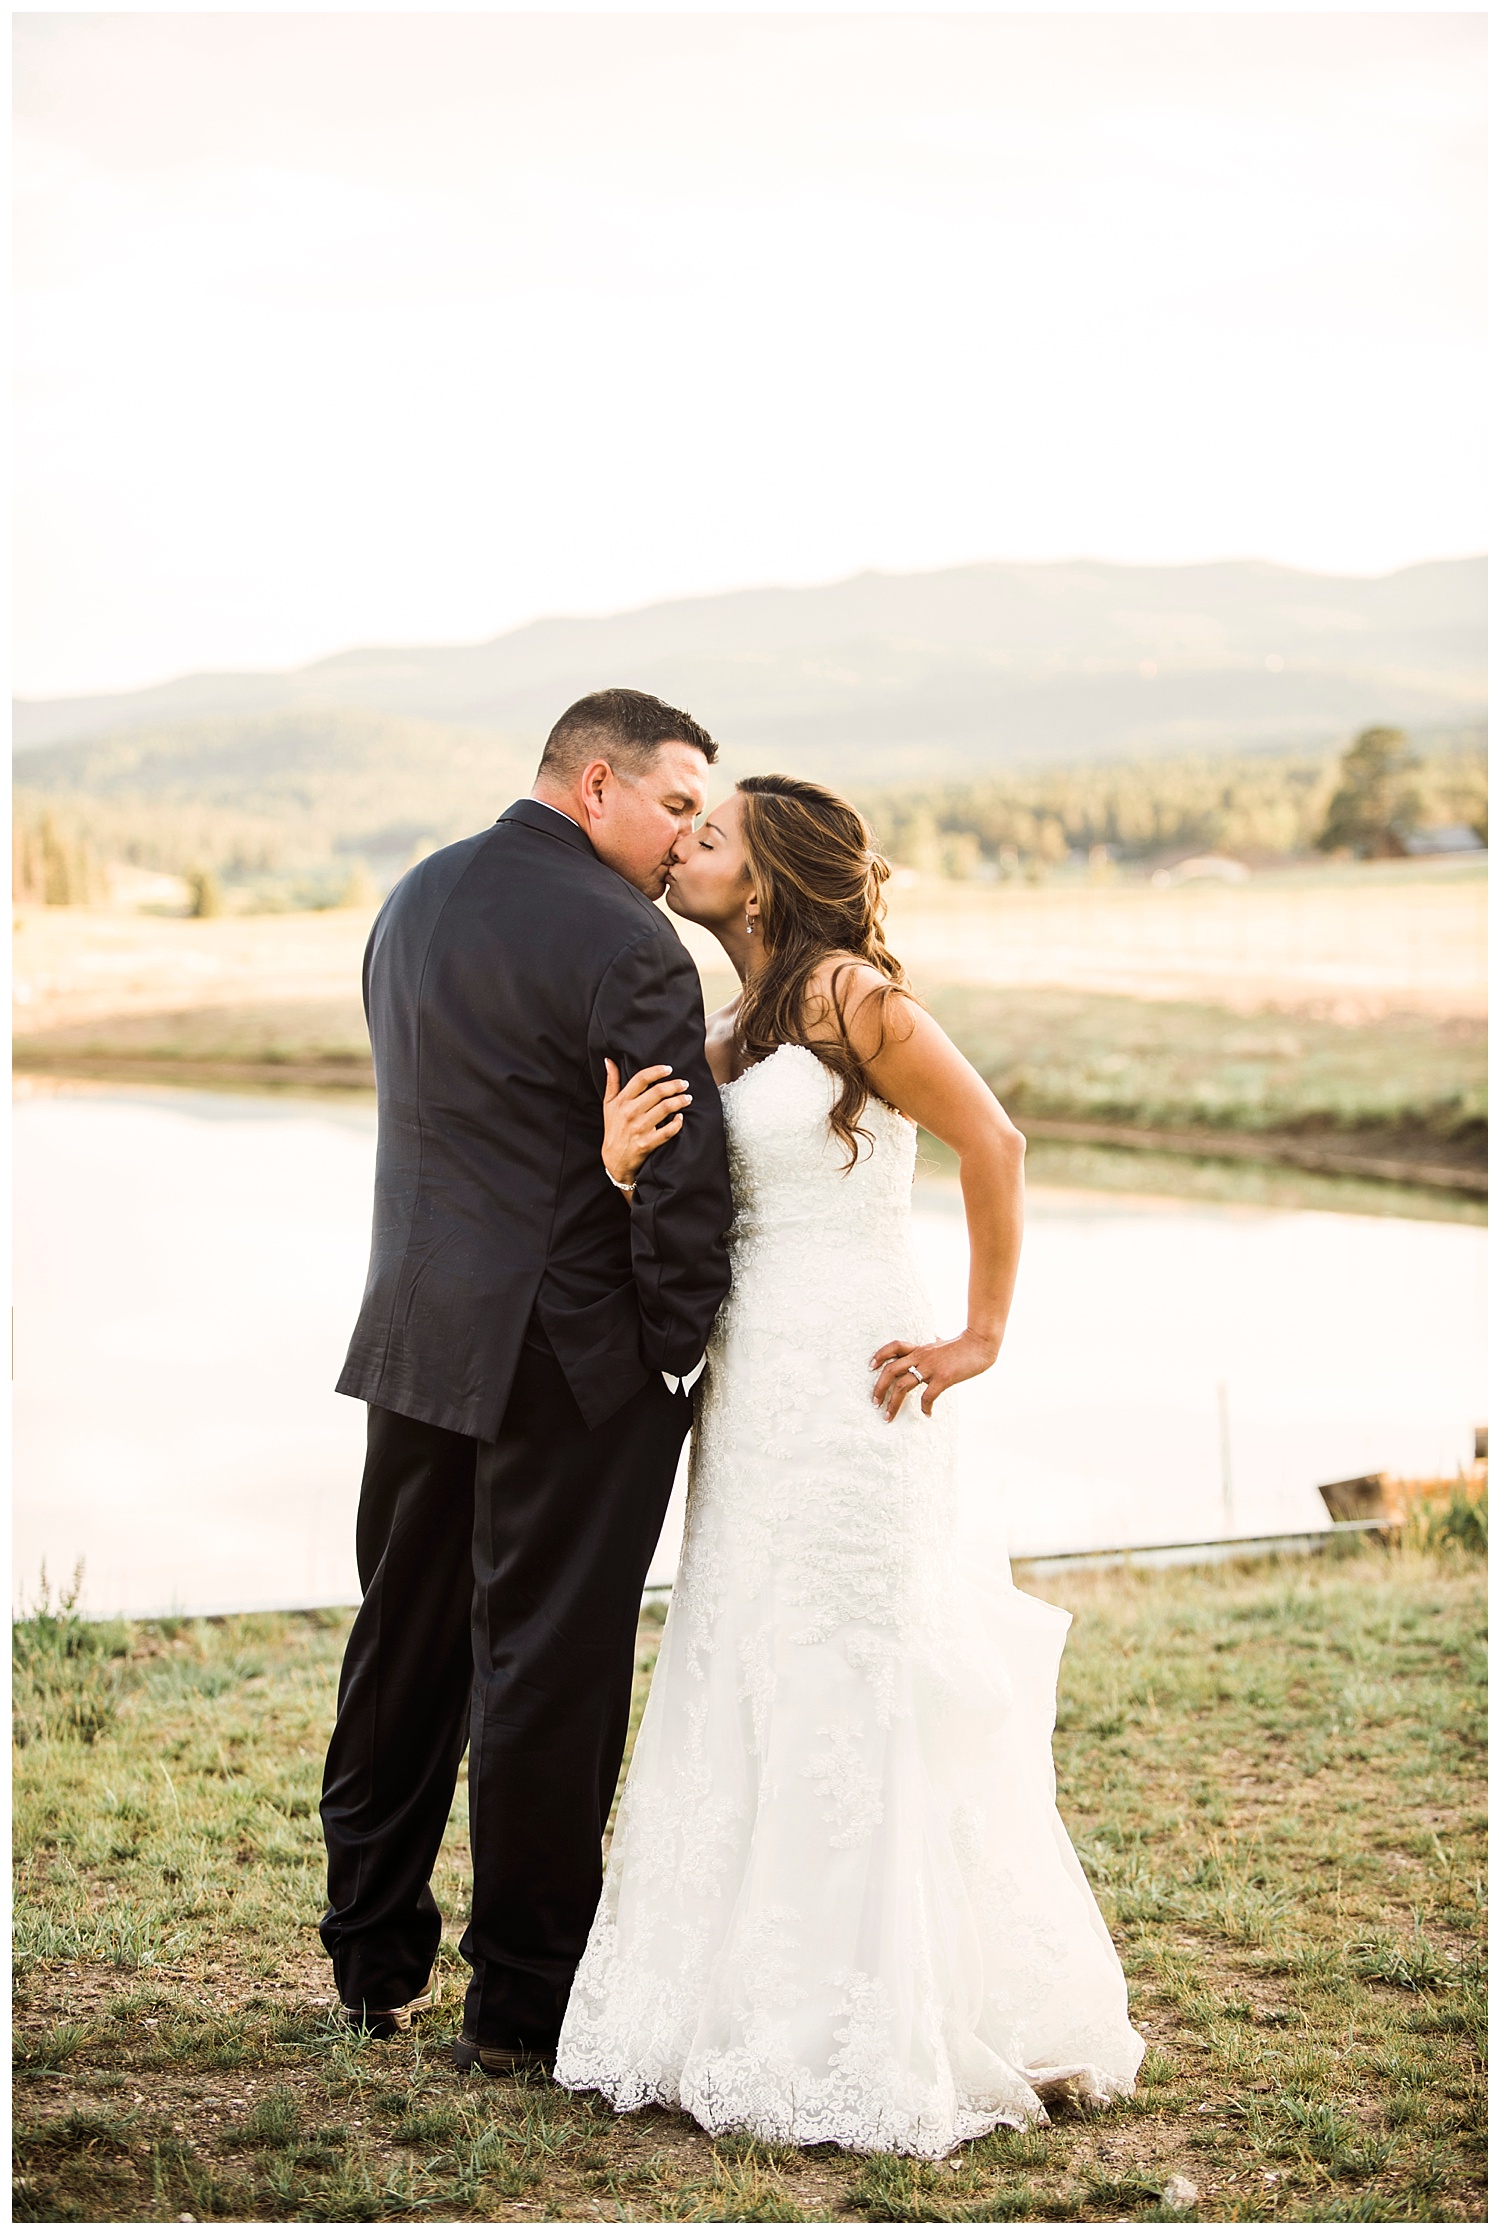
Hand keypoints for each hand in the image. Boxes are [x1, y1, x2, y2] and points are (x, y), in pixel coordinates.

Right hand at [602, 1060, 692, 1187]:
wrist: (614, 1159)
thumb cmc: (613, 1129)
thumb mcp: (609, 1105)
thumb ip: (611, 1082)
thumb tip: (609, 1061)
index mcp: (622, 1101)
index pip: (641, 1079)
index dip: (657, 1071)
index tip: (669, 1069)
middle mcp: (630, 1113)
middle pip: (657, 1092)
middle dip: (674, 1085)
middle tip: (684, 1084)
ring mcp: (639, 1128)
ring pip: (665, 1109)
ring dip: (679, 1101)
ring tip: (687, 1098)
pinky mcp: (647, 1143)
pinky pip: (667, 1131)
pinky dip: (677, 1123)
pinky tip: (681, 1117)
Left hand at [870, 1329, 999, 1420]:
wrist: (980, 1344)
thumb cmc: (963, 1345)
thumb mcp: (943, 1343)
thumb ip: (935, 1343)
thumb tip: (935, 1338)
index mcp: (920, 1349)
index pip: (893, 1347)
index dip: (879, 1356)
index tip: (871, 1368)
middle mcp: (921, 1356)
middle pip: (891, 1370)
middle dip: (879, 1388)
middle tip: (875, 1403)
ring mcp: (931, 1367)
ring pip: (902, 1385)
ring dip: (893, 1403)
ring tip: (889, 1416)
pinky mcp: (943, 1377)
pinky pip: (927, 1396)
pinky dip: (924, 1408)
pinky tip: (927, 1415)